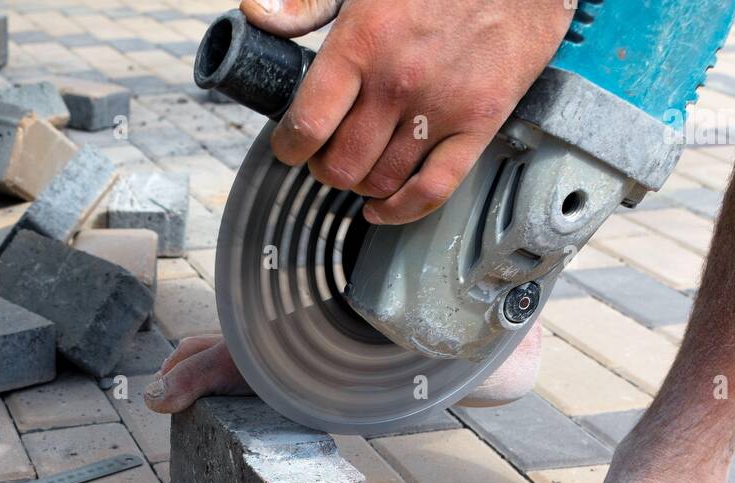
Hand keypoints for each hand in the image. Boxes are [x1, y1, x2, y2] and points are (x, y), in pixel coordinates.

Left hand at [239, 0, 573, 223]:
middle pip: (342, 165)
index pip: (308, 124)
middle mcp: (397, 84)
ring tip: (357, 172)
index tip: (288, 148)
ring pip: (381, 182)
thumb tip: (257, 15)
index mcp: (362, 42)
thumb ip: (308, 2)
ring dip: (360, 187)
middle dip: (325, 170)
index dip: (289, 147)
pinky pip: (433, 190)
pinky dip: (402, 211)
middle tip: (325, 160)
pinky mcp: (477, 126)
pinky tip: (383, 210)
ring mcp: (439, 110)